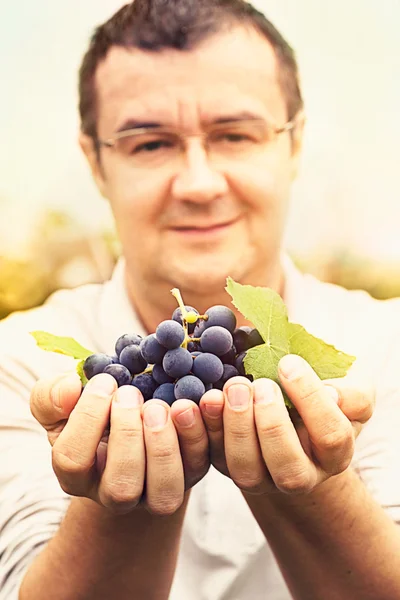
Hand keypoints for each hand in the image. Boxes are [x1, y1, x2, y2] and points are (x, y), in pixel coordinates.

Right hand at [30, 372, 208, 514]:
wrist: (132, 424)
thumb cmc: (94, 414)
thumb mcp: (64, 405)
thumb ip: (51, 397)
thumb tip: (68, 388)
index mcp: (77, 475)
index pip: (72, 461)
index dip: (87, 418)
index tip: (104, 382)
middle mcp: (115, 493)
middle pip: (121, 488)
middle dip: (127, 435)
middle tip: (131, 394)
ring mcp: (155, 490)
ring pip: (164, 493)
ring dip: (162, 446)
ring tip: (158, 406)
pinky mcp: (190, 473)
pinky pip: (199, 464)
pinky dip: (198, 434)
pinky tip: (188, 404)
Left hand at [199, 354, 373, 494]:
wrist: (291, 414)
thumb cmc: (323, 400)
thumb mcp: (349, 394)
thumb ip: (353, 395)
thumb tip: (332, 394)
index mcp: (334, 456)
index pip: (330, 436)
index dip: (311, 400)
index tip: (289, 364)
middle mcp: (299, 476)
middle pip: (288, 468)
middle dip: (271, 424)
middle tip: (259, 384)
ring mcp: (261, 476)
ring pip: (246, 469)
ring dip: (237, 428)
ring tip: (235, 387)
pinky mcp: (226, 465)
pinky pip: (212, 456)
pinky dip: (206, 428)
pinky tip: (207, 399)